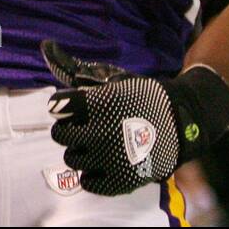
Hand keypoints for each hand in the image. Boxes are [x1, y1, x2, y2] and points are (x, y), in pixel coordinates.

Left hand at [41, 40, 228, 196]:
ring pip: (71, 158)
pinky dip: (93, 173)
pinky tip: (103, 162)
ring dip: (80, 149)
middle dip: (68, 128)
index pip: (58, 107)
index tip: (77, 105)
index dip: (65, 105)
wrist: (183, 121)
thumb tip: (45, 46)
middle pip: (59, 134)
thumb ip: (74, 69)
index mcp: (99, 103)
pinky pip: (88, 183)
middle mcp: (101, 131)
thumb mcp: (113, 80)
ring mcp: (109, 159)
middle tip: (83, 125)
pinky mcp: (120, 180)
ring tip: (97, 142)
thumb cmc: (144, 96)